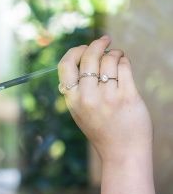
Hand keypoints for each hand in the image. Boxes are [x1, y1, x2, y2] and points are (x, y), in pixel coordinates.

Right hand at [58, 36, 151, 162]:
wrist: (121, 152)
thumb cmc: (101, 128)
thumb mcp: (79, 111)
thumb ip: (77, 88)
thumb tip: (83, 55)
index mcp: (72, 99)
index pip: (66, 65)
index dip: (75, 51)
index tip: (84, 47)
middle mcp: (88, 97)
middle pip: (89, 57)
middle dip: (97, 44)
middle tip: (104, 40)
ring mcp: (108, 97)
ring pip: (109, 59)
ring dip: (114, 53)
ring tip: (117, 55)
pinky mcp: (127, 97)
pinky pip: (124, 67)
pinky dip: (124, 60)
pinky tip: (123, 63)